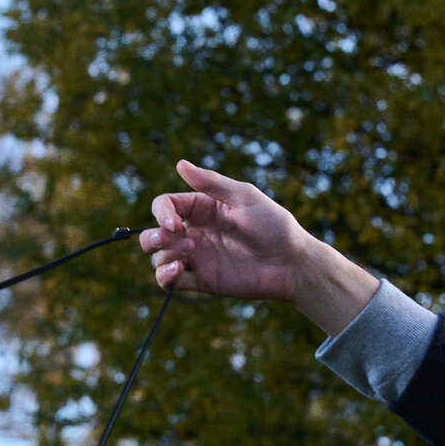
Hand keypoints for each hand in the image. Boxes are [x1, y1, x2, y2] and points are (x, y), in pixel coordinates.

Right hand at [139, 159, 378, 336]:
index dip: (161, 213)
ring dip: (164, 255)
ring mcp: (195, 258)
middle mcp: (194, 232)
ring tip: (189, 254)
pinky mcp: (199, 280)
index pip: (165, 205)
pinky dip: (164, 277)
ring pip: (158, 257)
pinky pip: (168, 281)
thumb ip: (211, 183)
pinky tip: (177, 272)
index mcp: (201, 209)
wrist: (290, 263)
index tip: (174, 223)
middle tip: (171, 238)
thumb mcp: (244, 197)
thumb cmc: (273, 224)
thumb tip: (180, 164)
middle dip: (153, 237)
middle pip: (154, 234)